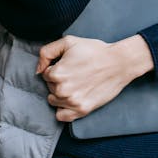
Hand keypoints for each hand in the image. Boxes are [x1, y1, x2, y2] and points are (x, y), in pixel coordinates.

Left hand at [36, 34, 153, 122]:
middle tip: (76, 74)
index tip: (69, 65)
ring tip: (77, 85)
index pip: (45, 74)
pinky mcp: (82, 110)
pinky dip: (64, 110)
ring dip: (61, 94)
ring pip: (54, 101)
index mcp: (56, 73)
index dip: (56, 68)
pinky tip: (73, 100)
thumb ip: (47, 52)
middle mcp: (62, 90)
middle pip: (50, 87)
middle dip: (59, 81)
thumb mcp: (69, 41)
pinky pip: (62, 116)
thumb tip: (38, 70)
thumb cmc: (95, 50)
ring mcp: (72, 102)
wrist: (119, 62)